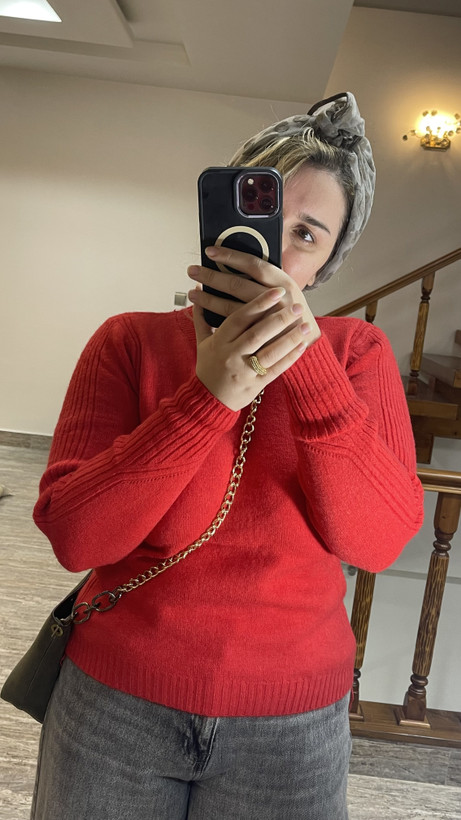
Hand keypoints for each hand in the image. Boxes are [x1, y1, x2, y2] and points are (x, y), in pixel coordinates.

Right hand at [187, 247, 320, 410]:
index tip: (276, 291)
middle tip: (296, 305)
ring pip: (269, 352)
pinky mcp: (255, 385)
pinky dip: (289, 358)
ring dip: (289, 338)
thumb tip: (198, 289)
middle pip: (257, 333)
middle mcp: (231, 355)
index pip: (240, 318)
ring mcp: (244, 371)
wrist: (208, 400)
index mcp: (219, 342)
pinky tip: (302, 346)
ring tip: (305, 325)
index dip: (259, 303)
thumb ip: (202, 316)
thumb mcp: (202, 342)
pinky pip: (275, 370)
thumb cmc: (209, 368)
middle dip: (279, 318)